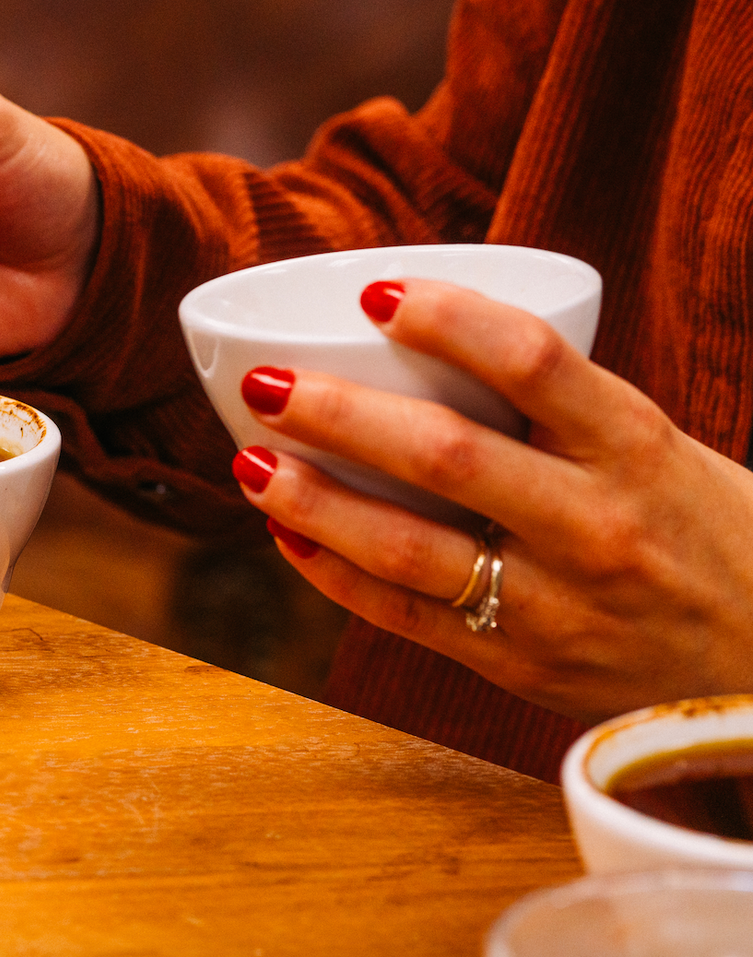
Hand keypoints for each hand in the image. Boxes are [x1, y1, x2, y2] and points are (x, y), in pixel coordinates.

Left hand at [228, 277, 752, 721]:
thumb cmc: (707, 538)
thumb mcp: (662, 451)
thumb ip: (562, 409)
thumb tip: (426, 336)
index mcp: (636, 448)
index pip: (532, 360)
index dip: (446, 317)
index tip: (375, 292)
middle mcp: (595, 524)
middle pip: (445, 453)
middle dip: (338, 414)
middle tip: (267, 381)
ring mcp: (555, 605)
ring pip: (406, 547)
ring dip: (312, 499)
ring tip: (249, 460)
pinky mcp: (517, 664)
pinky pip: (403, 616)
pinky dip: (333, 572)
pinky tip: (285, 532)